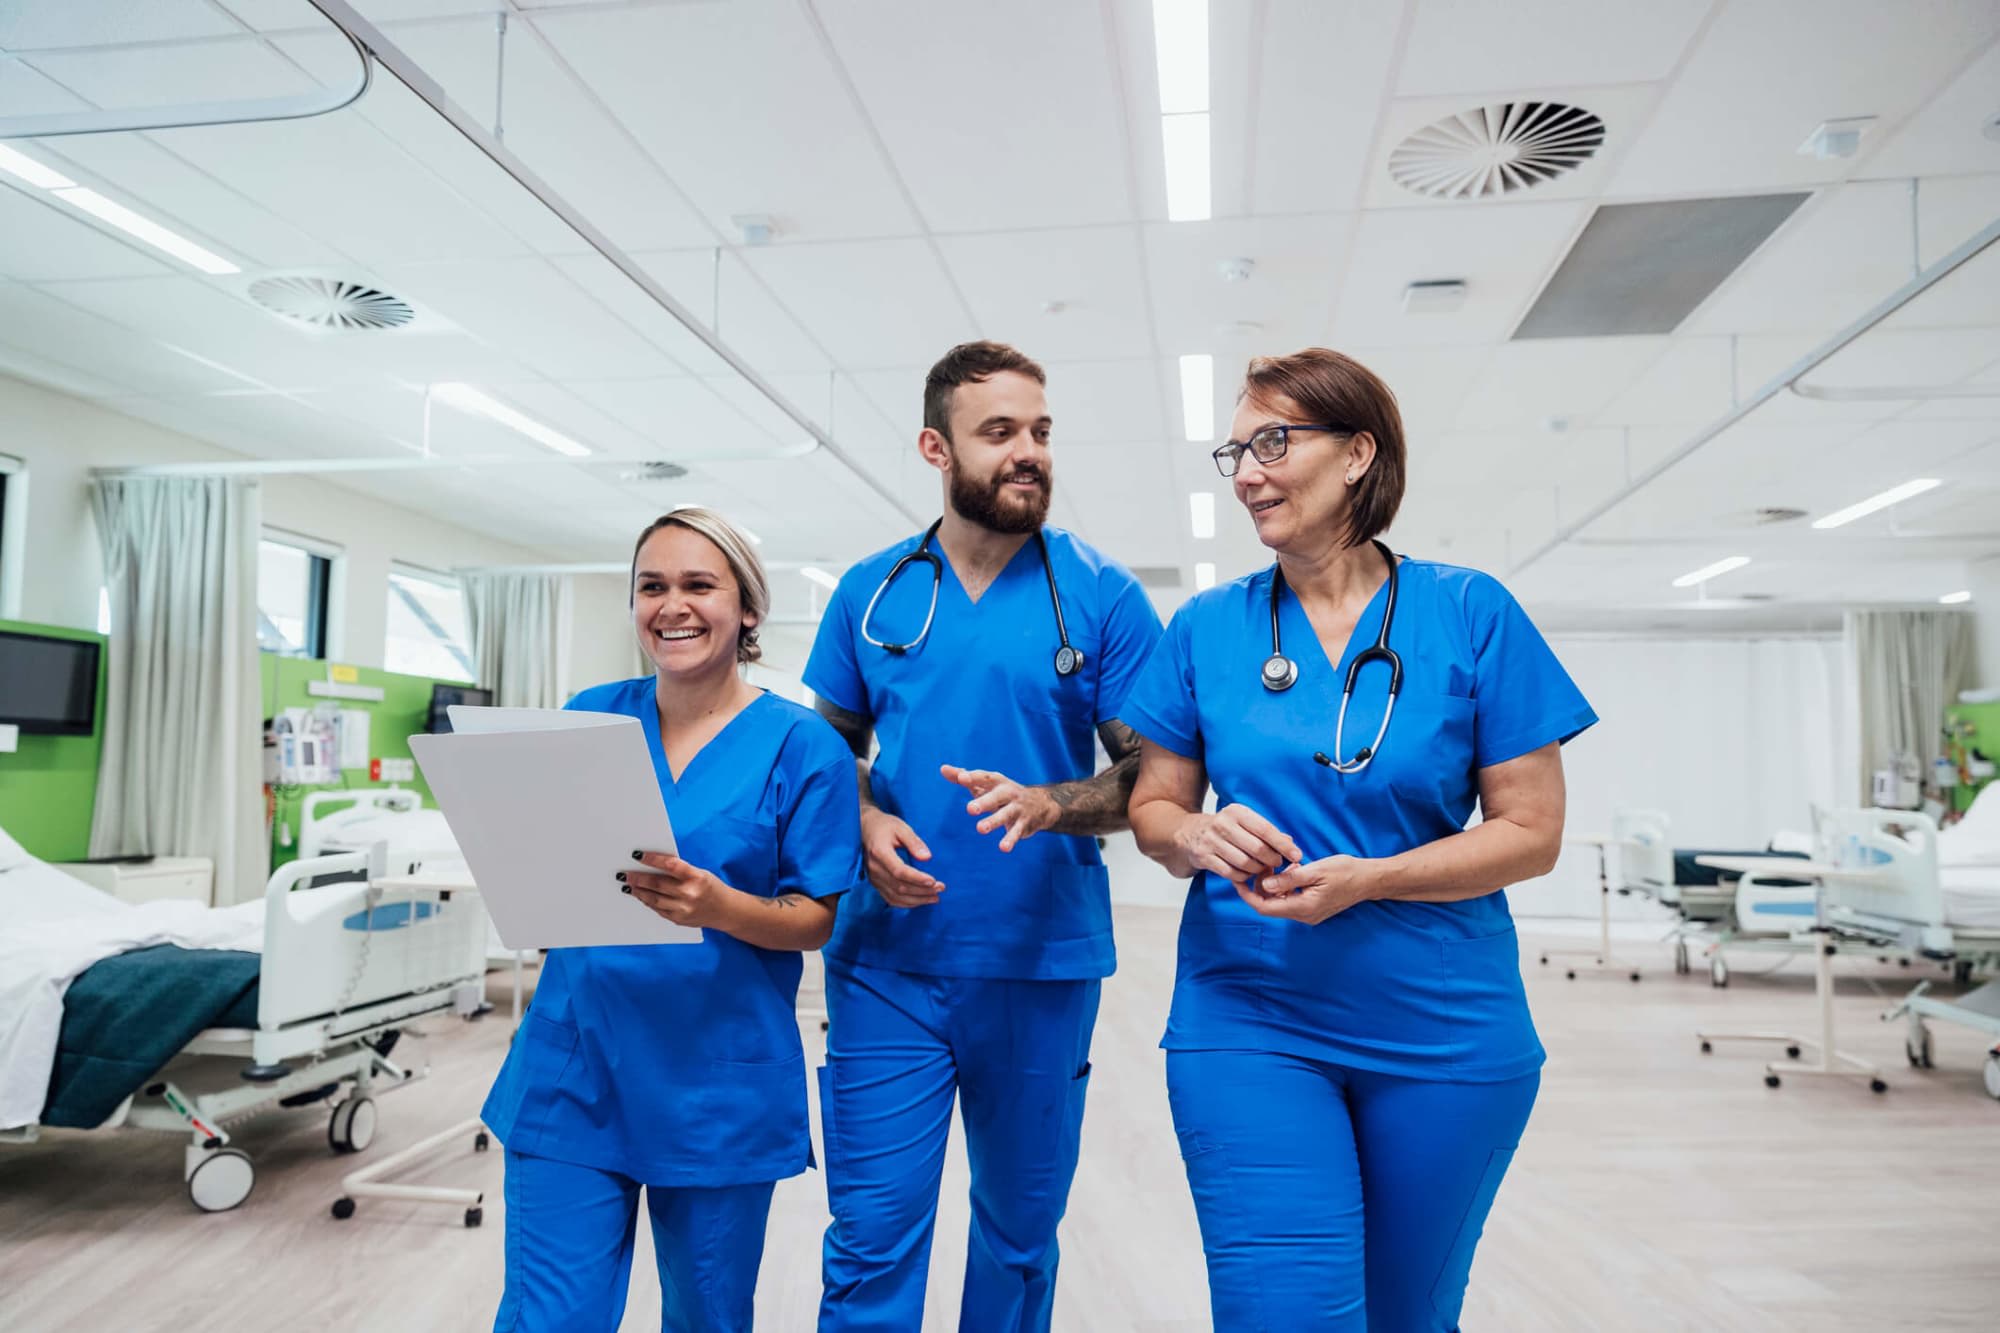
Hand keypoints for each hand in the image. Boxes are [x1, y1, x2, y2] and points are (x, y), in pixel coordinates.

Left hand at [622, 851, 742, 929]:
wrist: (726, 911)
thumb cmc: (711, 887)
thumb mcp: (700, 873)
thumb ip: (679, 871)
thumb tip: (653, 866)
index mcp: (696, 877)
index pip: (670, 865)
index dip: (652, 859)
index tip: (638, 855)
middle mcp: (689, 894)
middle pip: (658, 884)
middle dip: (638, 878)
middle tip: (625, 874)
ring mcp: (683, 909)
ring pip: (654, 899)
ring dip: (639, 891)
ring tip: (629, 886)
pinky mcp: (679, 920)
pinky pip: (658, 910)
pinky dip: (648, 902)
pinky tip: (641, 896)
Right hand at [860, 809, 943, 908]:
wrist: (865, 828)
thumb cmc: (884, 826)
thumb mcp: (901, 827)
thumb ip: (914, 842)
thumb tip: (927, 857)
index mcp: (880, 852)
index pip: (899, 871)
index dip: (917, 878)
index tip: (934, 881)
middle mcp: (874, 868)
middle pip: (899, 886)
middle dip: (922, 890)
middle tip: (941, 888)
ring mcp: (873, 878)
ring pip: (896, 896)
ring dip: (917, 900)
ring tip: (935, 897)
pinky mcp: (875, 883)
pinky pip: (890, 899)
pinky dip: (906, 903)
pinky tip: (920, 900)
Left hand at [941, 764, 1058, 852]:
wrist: (1040, 804)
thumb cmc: (1002, 793)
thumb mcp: (986, 784)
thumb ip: (964, 777)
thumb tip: (943, 769)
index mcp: (997, 782)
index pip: (984, 777)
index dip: (973, 777)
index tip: (961, 777)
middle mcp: (1009, 793)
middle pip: (996, 796)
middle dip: (984, 802)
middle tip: (970, 809)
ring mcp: (1017, 809)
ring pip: (1005, 815)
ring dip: (993, 821)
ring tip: (980, 828)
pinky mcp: (1023, 824)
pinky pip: (1016, 832)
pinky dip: (1010, 840)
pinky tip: (1003, 848)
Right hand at [1172, 804, 1302, 885]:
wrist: (1190, 833)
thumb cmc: (1225, 828)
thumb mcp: (1244, 822)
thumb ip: (1267, 832)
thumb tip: (1290, 843)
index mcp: (1237, 812)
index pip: (1265, 829)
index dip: (1283, 845)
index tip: (1297, 855)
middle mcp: (1223, 824)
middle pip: (1257, 849)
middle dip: (1272, 860)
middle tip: (1277, 864)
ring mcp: (1211, 841)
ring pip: (1245, 863)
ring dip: (1258, 870)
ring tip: (1261, 869)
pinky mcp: (1204, 857)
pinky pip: (1232, 873)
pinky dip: (1243, 877)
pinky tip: (1246, 873)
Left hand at [1239, 855, 1375, 925]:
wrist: (1369, 880)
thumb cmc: (1345, 872)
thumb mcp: (1316, 870)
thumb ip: (1289, 879)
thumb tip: (1265, 884)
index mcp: (1303, 907)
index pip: (1264, 907)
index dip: (1247, 894)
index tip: (1238, 878)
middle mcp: (1304, 915)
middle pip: (1269, 905)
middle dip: (1260, 886)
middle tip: (1263, 865)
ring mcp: (1309, 914)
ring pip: (1279, 902)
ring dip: (1273, 885)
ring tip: (1280, 865)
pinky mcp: (1313, 909)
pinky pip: (1290, 900)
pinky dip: (1285, 887)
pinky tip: (1293, 871)